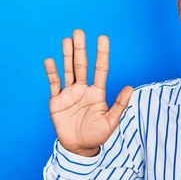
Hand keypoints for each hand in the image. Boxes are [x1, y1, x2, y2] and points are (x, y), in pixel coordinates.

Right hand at [43, 29, 132, 155]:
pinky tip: (50, 61)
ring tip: (66, 40)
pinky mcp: (56, 101)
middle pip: (82, 65)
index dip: (101, 54)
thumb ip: (119, 104)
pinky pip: (54, 84)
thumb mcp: (111, 121)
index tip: (102, 38)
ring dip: (66, 55)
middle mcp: (83, 89)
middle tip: (79, 32)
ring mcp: (69, 93)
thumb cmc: (97, 134)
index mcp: (97, 92)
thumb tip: (130, 87)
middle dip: (81, 49)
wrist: (79, 147)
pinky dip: (51, 73)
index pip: (100, 69)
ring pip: (68, 70)